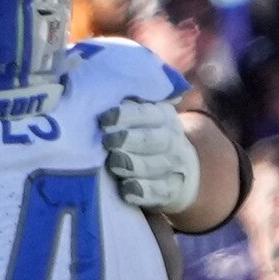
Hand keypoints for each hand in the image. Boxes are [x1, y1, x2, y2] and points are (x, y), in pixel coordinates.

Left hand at [100, 95, 199, 215]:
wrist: (179, 171)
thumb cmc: (145, 139)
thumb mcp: (141, 118)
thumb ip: (125, 106)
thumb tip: (99, 87)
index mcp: (163, 118)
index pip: (148, 114)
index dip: (127, 116)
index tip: (104, 119)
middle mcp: (172, 141)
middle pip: (154, 140)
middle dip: (130, 140)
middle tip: (108, 142)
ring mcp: (173, 167)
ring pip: (156, 166)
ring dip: (134, 165)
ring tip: (114, 163)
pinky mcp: (171, 191)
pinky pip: (160, 192)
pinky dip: (143, 192)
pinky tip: (127, 190)